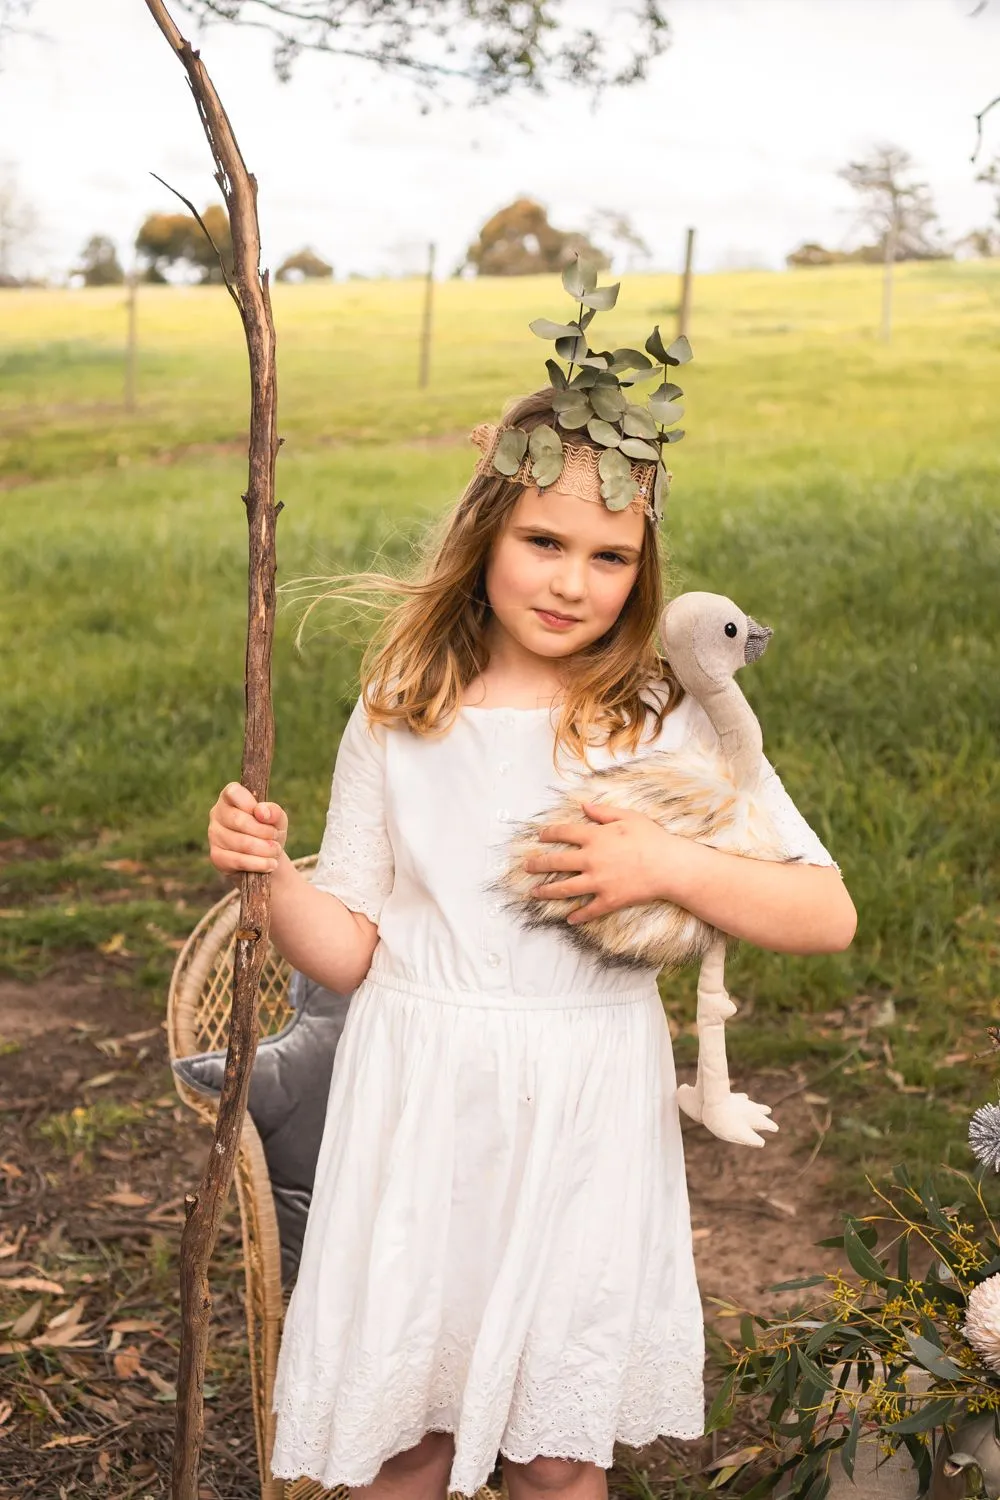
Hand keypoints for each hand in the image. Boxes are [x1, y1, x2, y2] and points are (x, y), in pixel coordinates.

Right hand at [208, 782, 288, 885]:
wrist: (265, 857)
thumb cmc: (269, 831)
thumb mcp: (278, 820)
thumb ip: (274, 811)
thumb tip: (261, 812)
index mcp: (230, 797)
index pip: (233, 792)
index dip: (250, 804)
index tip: (264, 816)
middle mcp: (217, 813)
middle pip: (239, 820)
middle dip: (263, 831)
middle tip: (276, 837)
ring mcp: (214, 835)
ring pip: (240, 842)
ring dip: (264, 849)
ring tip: (275, 851)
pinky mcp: (216, 856)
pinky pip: (238, 860)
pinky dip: (258, 863)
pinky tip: (270, 864)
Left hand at [524, 800, 676, 923]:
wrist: (669, 866)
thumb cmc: (652, 838)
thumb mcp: (629, 816)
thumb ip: (603, 812)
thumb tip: (584, 806)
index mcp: (595, 837)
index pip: (563, 833)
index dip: (549, 833)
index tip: (540, 836)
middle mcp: (591, 859)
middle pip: (556, 862)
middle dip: (538, 864)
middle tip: (527, 866)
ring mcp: (598, 882)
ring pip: (565, 888)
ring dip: (547, 891)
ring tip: (534, 893)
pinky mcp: (609, 900)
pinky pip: (589, 910)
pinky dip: (578, 916)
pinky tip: (570, 919)